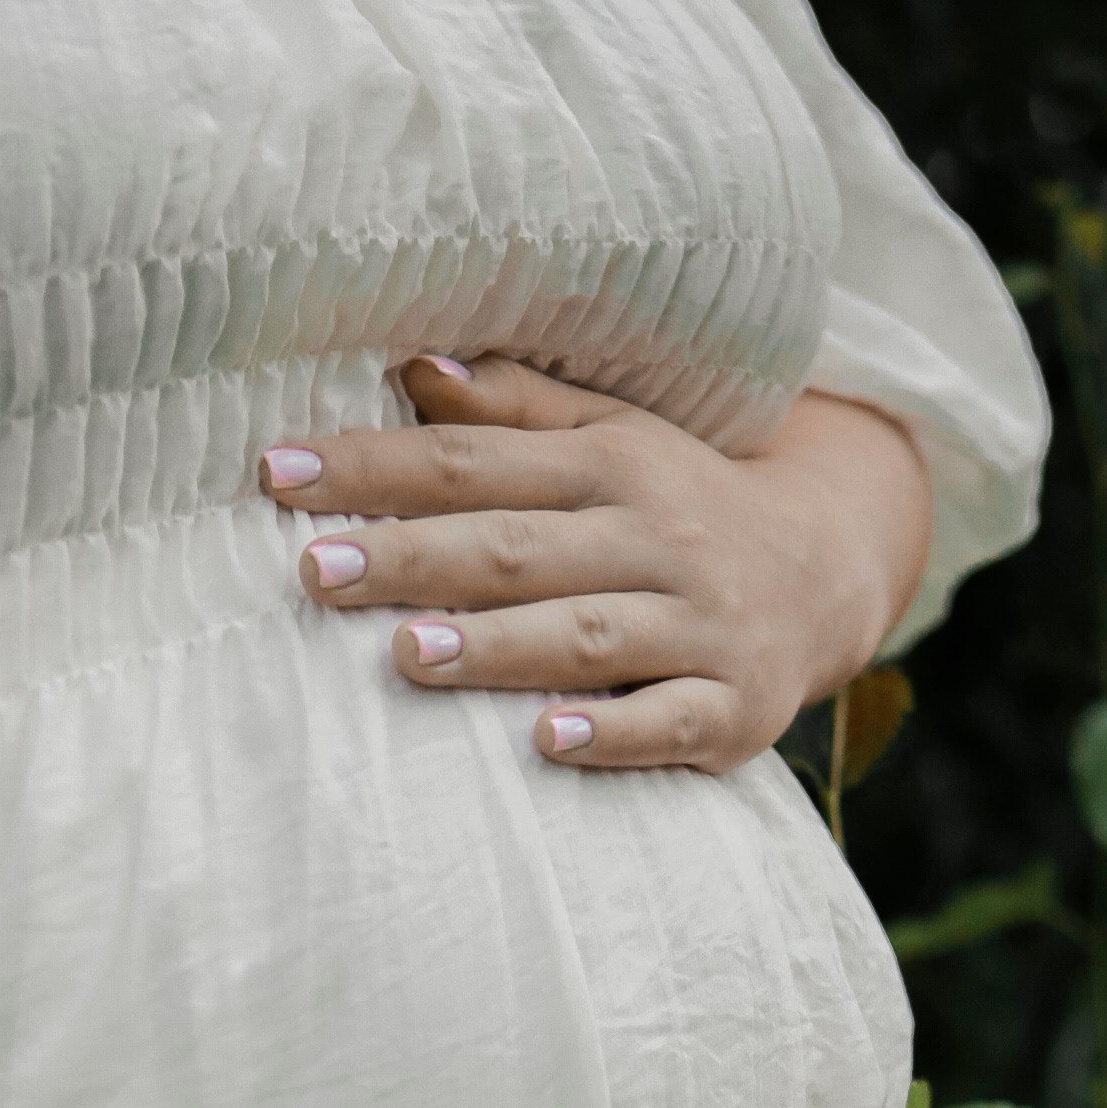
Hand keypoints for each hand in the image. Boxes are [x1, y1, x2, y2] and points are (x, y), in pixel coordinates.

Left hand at [259, 353, 930, 772]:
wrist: (830, 572)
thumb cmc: (682, 506)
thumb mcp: (614, 438)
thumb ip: (516, 412)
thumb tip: (415, 366)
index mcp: (611, 465)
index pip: (472, 462)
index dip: (374, 466)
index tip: (275, 473)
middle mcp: (655, 538)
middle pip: (517, 547)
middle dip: (414, 557)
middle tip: (316, 572)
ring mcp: (698, 626)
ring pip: (587, 633)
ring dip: (496, 645)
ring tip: (405, 657)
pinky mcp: (732, 710)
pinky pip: (668, 720)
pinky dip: (610, 731)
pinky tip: (545, 741)